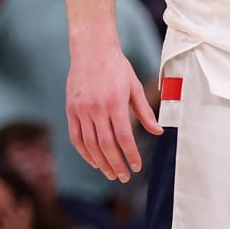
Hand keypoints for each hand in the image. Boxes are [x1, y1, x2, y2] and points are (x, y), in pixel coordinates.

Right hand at [66, 42, 160, 182]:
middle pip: (105, 145)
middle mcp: (96, 110)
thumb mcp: (135, 87)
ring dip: (100, 162)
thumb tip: (158, 132)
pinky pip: (76, 137)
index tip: (137, 167)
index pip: (123, 137)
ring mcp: (80, 111)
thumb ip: (145, 112)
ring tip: (111, 173)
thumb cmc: (118, 68)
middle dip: (116, 164)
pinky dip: (85, 152)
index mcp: (115, 104)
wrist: (92, 51)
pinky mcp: (71, 111)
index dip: (130, 155)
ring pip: (89, 145)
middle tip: (124, 177)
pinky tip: (94, 161)